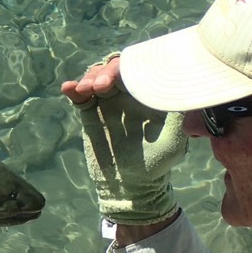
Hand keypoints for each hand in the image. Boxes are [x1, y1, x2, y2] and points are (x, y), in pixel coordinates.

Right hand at [62, 55, 184, 224]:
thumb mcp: (174, 139)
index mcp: (148, 94)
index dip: (130, 67)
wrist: (131, 186)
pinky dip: (74, 89)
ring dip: (89, 78)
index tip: (123, 75)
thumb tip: (182, 88)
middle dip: (105, 72)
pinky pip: (81, 96)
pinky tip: (68, 88)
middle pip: (114, 68)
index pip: (139, 70)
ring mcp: (107, 101)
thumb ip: (176, 114)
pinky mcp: (90, 112)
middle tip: (100, 86)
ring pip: (96, 77)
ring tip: (85, 89)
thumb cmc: (157, 163)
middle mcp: (128, 93)